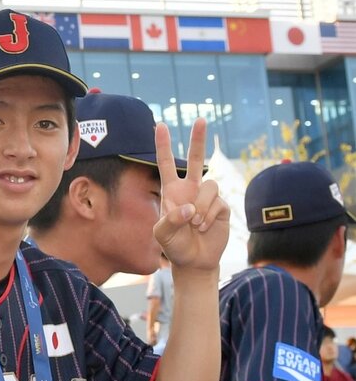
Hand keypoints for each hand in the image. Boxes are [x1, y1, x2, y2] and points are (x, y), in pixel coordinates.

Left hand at [153, 118, 229, 272]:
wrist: (194, 260)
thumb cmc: (174, 246)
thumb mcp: (162, 235)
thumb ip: (170, 221)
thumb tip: (189, 208)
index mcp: (172, 191)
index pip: (166, 163)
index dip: (163, 145)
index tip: (159, 125)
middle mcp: (191, 189)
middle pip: (197, 159)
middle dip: (198, 139)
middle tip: (200, 119)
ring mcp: (207, 197)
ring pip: (209, 186)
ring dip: (200, 207)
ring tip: (194, 224)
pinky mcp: (221, 206)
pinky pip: (217, 203)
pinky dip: (208, 216)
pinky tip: (203, 227)